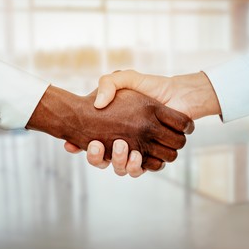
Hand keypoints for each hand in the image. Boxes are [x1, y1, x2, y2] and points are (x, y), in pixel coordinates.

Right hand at [65, 70, 219, 175]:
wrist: (177, 94)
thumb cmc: (150, 86)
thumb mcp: (125, 79)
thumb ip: (108, 84)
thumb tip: (97, 104)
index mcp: (112, 128)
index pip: (91, 143)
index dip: (78, 146)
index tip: (71, 144)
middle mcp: (123, 143)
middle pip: (103, 161)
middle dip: (97, 158)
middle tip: (98, 145)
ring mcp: (139, 150)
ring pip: (122, 168)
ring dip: (119, 162)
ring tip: (122, 147)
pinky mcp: (155, 155)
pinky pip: (142, 169)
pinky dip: (137, 166)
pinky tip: (137, 155)